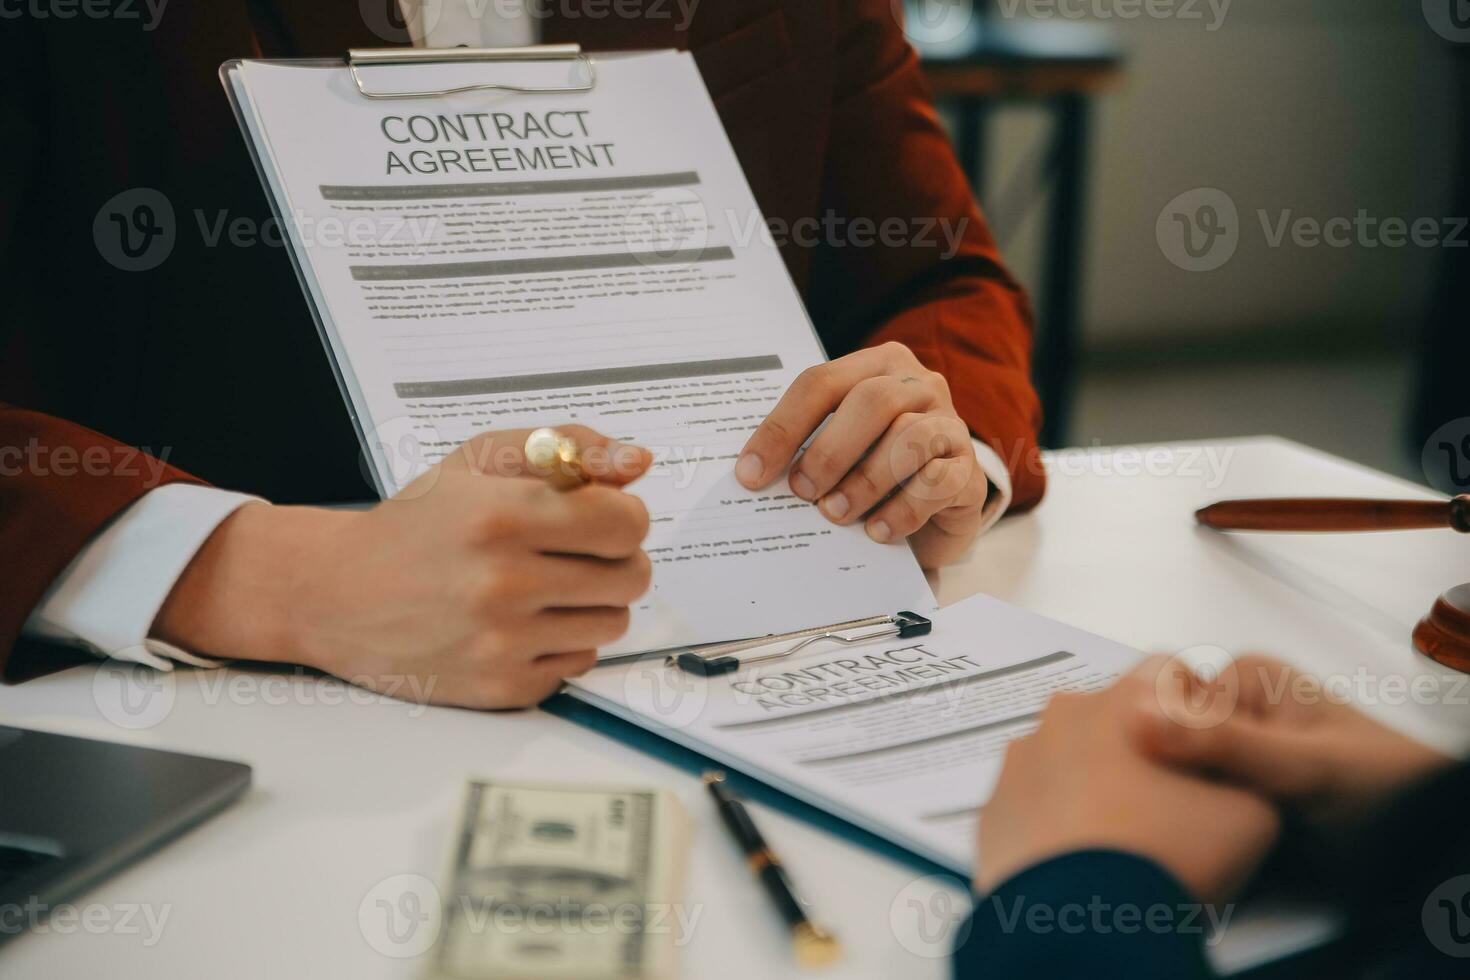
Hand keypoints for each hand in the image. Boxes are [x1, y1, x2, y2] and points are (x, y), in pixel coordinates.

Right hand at [154, 426, 653, 709]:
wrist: (338, 594)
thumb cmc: (417, 523)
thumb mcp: (480, 461)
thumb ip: (567, 447)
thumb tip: (638, 462)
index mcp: (502, 518)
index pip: (626, 523)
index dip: (624, 515)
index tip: (602, 515)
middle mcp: (503, 584)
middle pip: (632, 577)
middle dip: (616, 559)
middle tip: (577, 551)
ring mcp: (503, 643)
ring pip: (614, 623)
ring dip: (593, 602)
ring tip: (547, 585)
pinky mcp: (503, 687)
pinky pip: (580, 662)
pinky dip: (563, 641)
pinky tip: (523, 621)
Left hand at [735, 342, 987, 568]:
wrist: (937, 504)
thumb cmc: (874, 468)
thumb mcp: (841, 447)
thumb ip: (808, 446)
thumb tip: (752, 476)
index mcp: (876, 366)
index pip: (820, 383)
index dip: (782, 427)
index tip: (751, 472)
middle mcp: (918, 386)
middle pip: (871, 401)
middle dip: (829, 450)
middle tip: (801, 490)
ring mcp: (950, 424)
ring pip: (909, 437)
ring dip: (865, 480)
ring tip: (836, 513)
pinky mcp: (969, 469)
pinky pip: (939, 482)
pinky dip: (903, 509)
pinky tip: (878, 532)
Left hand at [977, 658, 1280, 904]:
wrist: (1080, 921)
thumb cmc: (1168, 856)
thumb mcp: (1250, 813)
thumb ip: (1245, 771)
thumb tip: (1229, 768)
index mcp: (1127, 701)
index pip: (1169, 672)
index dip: (1196, 709)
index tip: (1205, 754)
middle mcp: (1064, 716)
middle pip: (1114, 713)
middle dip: (1142, 744)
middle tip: (1166, 803)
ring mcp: (1021, 760)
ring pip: (1068, 754)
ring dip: (1094, 779)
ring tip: (1122, 837)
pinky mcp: (996, 807)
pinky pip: (1033, 799)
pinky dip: (1056, 817)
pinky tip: (1081, 856)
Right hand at [1132, 654, 1452, 835]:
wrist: (1424, 841)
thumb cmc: (1380, 790)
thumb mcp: (1300, 766)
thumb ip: (1222, 742)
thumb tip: (1133, 716)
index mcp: (1244, 678)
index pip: (1157, 703)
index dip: (1140, 745)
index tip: (1138, 786)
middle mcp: (1235, 708)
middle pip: (1163, 739)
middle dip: (1155, 776)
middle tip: (1152, 816)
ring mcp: (1237, 751)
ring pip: (1176, 774)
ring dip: (1170, 803)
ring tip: (1167, 832)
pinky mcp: (1241, 791)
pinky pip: (1197, 801)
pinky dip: (1190, 821)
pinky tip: (1185, 840)